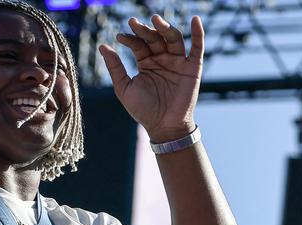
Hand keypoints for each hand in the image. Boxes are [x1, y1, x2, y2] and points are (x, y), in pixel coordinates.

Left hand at [98, 15, 203, 142]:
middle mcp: (162, 59)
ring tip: (155, 19)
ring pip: (173, 38)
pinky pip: (197, 48)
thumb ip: (115, 68)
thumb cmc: (144, 111)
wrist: (165, 127)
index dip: (130, 38)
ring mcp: (178, 62)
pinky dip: (198, 34)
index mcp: (146, 62)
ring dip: (165, 27)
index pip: (138, 44)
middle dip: (145, 29)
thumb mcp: (124, 88)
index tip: (120, 37)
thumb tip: (103, 46)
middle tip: (134, 23)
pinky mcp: (192, 69)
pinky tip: (195, 20)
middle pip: (155, 37)